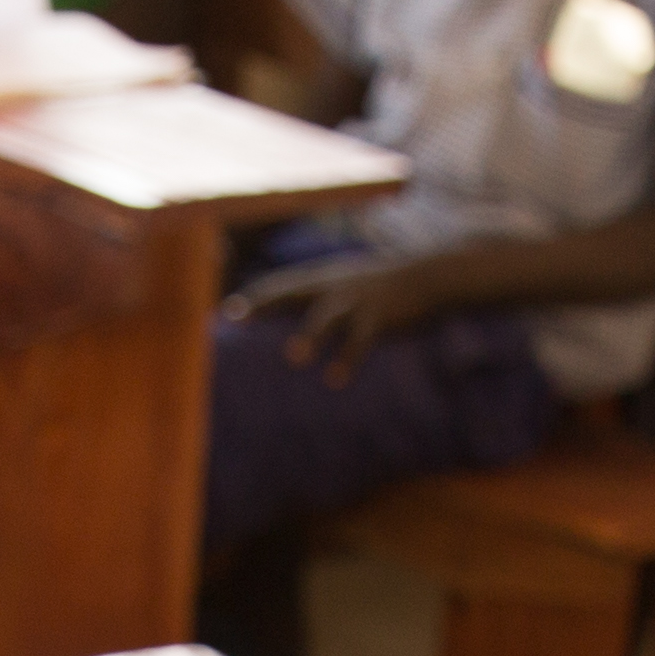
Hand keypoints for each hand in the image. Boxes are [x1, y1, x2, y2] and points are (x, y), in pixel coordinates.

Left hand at [228, 245, 441, 378]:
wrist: (428, 276)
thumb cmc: (384, 287)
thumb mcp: (349, 283)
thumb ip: (322, 298)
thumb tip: (298, 326)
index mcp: (324, 278)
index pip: (281, 285)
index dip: (254, 297)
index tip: (226, 311)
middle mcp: (335, 286)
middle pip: (292, 292)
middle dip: (264, 304)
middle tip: (238, 317)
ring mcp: (357, 301)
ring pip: (327, 317)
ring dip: (309, 336)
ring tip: (292, 357)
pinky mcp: (379, 318)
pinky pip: (360, 341)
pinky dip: (347, 359)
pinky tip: (334, 380)